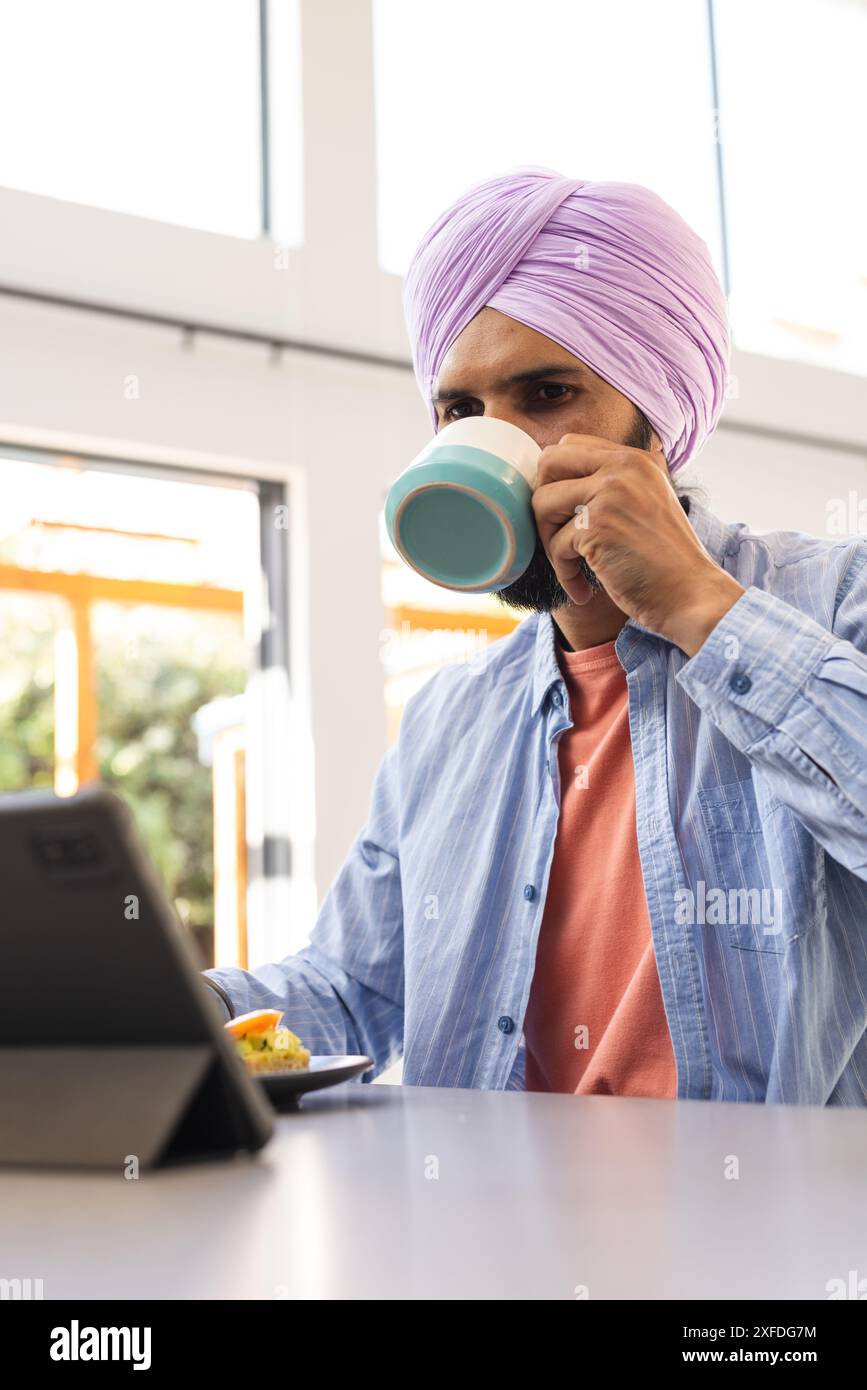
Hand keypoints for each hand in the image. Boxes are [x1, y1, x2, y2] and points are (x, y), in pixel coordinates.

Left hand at [531, 433, 745, 655]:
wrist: (690, 594)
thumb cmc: (664, 562)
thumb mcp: (644, 504)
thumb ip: (611, 486)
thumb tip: (552, 482)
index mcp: (635, 459)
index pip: (570, 445)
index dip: (555, 480)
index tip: (563, 515)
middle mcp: (624, 466)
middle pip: (548, 462)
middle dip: (542, 502)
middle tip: (558, 536)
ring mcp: (611, 493)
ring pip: (542, 503)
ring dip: (549, 542)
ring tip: (571, 566)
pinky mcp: (598, 525)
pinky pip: (555, 545)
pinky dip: (565, 574)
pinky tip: (582, 591)